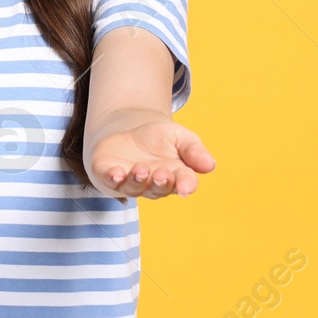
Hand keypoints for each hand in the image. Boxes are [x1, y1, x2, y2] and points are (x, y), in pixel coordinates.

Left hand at [88, 120, 214, 202]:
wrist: (127, 129)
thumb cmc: (159, 138)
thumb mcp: (181, 137)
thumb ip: (194, 151)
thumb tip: (210, 165)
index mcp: (174, 176)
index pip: (183, 183)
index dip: (185, 186)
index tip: (186, 186)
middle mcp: (151, 183)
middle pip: (157, 189)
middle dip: (160, 183)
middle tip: (162, 174)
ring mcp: (128, 180)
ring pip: (133, 187)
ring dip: (137, 180)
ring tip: (141, 170)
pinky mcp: (106, 173)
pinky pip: (108, 179)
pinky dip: (111, 177)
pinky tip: (116, 173)